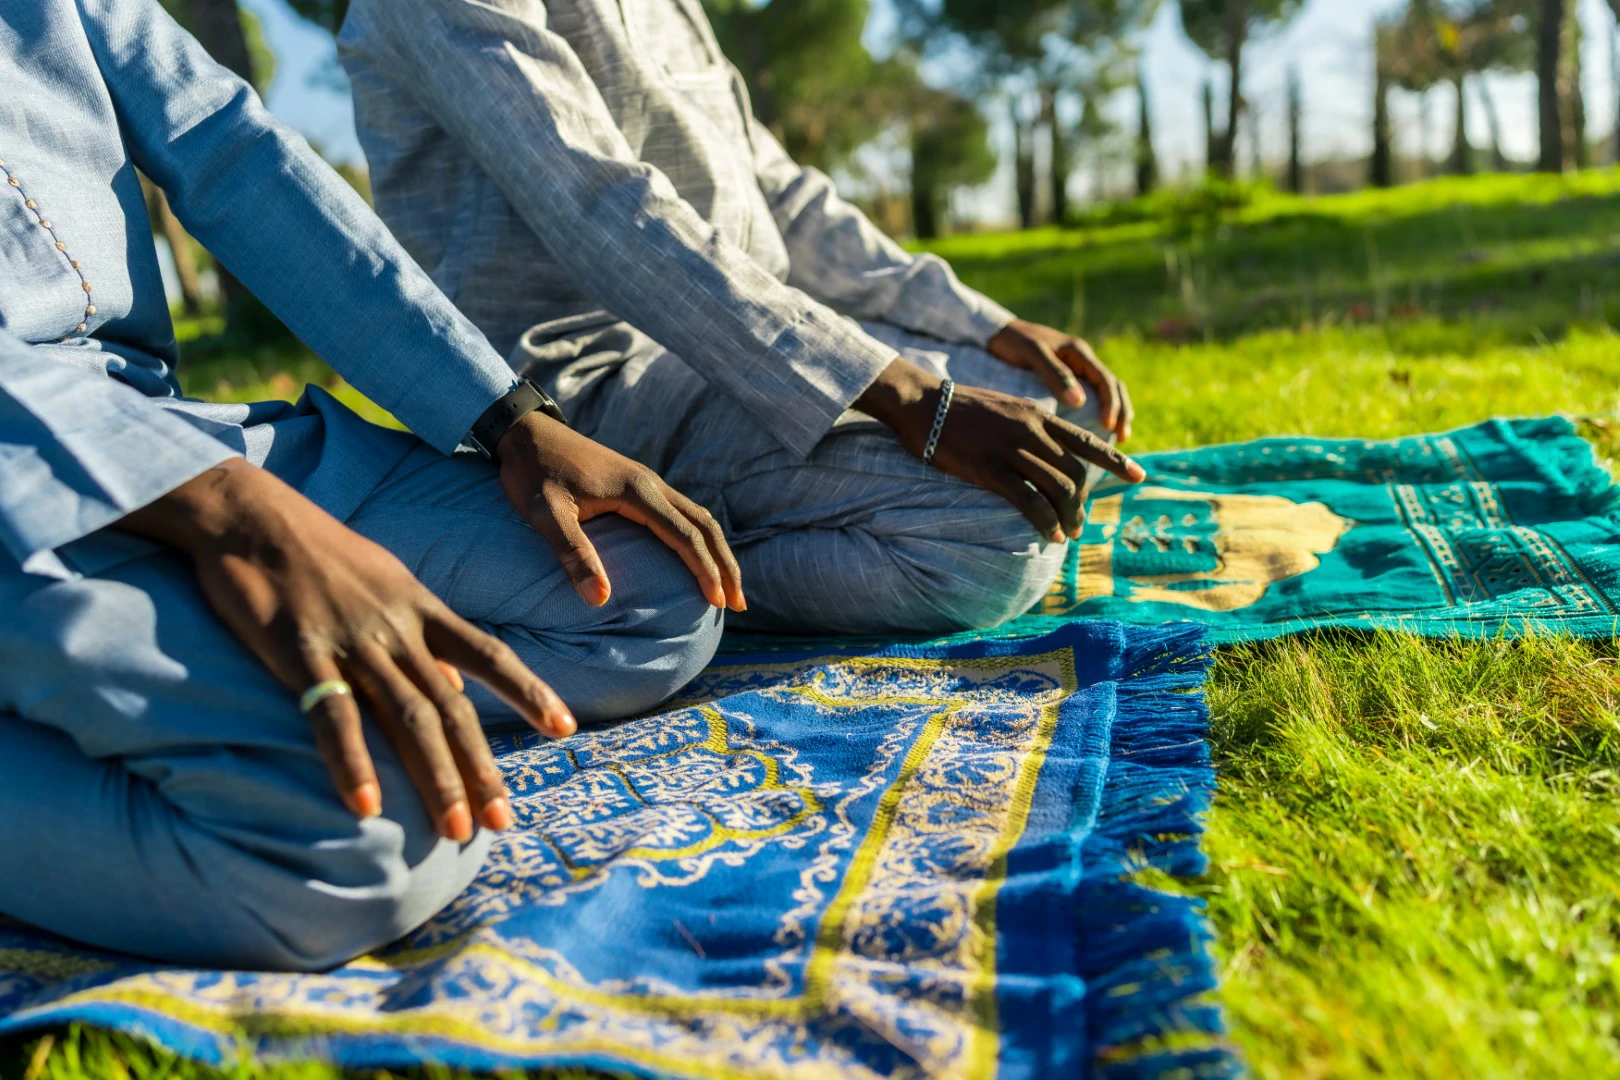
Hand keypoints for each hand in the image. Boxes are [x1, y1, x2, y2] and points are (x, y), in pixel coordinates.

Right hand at [118, 460, 572, 842]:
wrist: (251, 514)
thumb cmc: (320, 553)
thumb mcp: (388, 584)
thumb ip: (424, 636)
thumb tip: (454, 687)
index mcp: (421, 609)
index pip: (489, 655)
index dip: (529, 692)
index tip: (565, 729)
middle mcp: (396, 628)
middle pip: (451, 705)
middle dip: (479, 766)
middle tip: (501, 822)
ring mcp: (350, 641)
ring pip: (405, 717)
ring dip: (434, 777)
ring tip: (453, 830)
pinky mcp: (297, 650)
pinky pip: (329, 715)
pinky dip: (351, 763)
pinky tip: (366, 807)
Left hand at [493, 412, 744, 611]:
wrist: (525, 432)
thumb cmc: (532, 473)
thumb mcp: (544, 514)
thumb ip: (572, 553)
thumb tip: (600, 600)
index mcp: (636, 490)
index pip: (684, 535)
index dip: (705, 570)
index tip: (719, 601)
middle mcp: (651, 483)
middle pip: (705, 525)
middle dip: (726, 565)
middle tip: (738, 604)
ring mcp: (648, 482)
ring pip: (698, 517)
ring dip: (718, 552)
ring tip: (728, 587)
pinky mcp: (639, 485)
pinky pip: (683, 513)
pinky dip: (700, 539)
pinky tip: (697, 559)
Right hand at [857, 359, 1145, 542]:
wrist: (923, 403)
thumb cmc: (962, 410)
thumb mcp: (1007, 408)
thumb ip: (1032, 426)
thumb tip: (1050, 448)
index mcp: (1038, 415)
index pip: (1086, 441)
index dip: (1115, 460)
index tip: (1138, 475)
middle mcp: (1032, 431)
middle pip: (1074, 473)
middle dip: (1083, 503)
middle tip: (1080, 524)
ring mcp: (1012, 450)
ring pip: (1056, 489)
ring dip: (1068, 517)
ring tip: (1069, 534)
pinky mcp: (990, 469)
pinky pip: (1028, 501)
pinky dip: (1045, 522)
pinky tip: (1050, 536)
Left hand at [987, 319, 1132, 441]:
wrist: (996, 333)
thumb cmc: (1013, 341)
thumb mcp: (1033, 353)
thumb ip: (1055, 374)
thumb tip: (1080, 402)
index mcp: (1079, 352)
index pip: (1106, 380)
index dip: (1111, 404)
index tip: (1109, 426)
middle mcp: (1082, 361)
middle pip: (1112, 387)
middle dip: (1121, 412)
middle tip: (1123, 438)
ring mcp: (1075, 370)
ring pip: (1104, 393)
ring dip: (1115, 413)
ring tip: (1117, 439)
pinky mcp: (1065, 380)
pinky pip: (1088, 397)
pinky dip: (1097, 413)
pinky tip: (1093, 433)